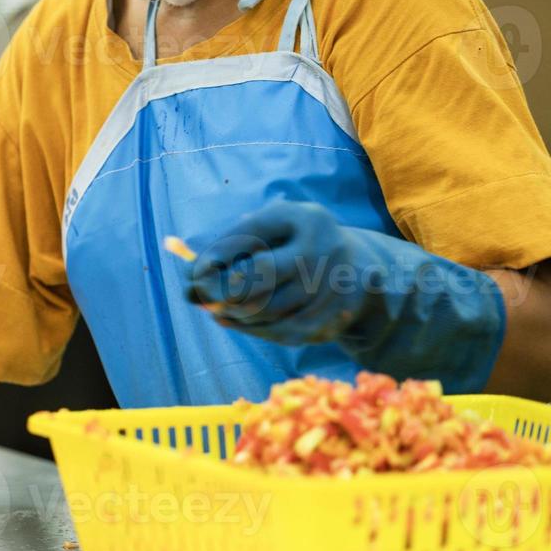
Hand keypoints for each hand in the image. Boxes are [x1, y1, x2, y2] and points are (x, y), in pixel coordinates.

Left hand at [185, 199, 505, 391]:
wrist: (359, 272)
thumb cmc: (297, 245)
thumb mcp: (272, 230)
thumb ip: (233, 245)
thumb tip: (191, 276)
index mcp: (305, 219)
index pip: (252, 239)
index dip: (217, 259)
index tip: (193, 273)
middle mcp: (322, 251)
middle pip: (260, 279)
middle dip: (223, 291)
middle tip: (202, 297)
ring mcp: (331, 288)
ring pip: (267, 310)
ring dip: (234, 313)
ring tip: (219, 308)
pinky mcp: (331, 318)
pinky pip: (280, 332)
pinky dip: (252, 328)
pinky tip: (235, 320)